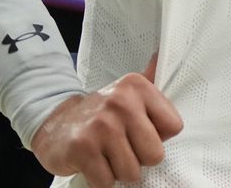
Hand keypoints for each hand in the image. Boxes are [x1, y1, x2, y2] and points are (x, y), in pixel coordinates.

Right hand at [30, 54, 183, 186]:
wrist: (56, 122)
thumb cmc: (101, 113)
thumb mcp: (127, 91)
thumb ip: (150, 78)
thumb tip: (162, 54)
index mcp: (137, 86)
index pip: (174, 126)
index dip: (159, 137)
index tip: (141, 132)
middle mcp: (120, 102)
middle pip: (155, 154)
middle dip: (139, 159)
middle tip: (123, 147)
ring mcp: (101, 125)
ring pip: (131, 172)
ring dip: (119, 171)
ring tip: (107, 155)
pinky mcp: (82, 149)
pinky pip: (107, 182)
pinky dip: (101, 179)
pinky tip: (94, 163)